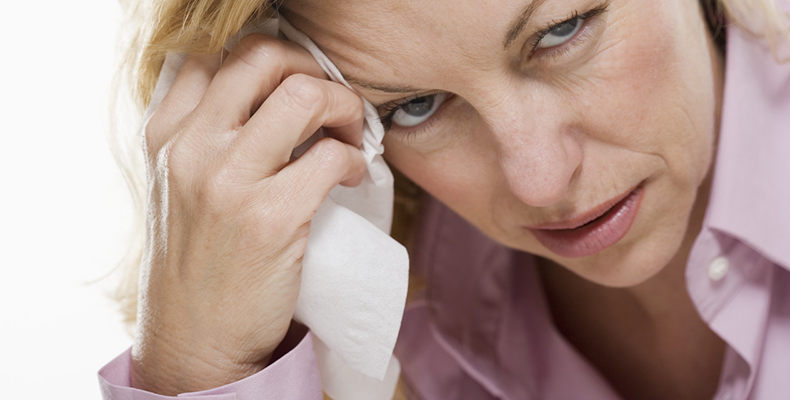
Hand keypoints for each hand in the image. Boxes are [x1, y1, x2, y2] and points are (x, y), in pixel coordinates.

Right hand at [131, 34, 365, 394]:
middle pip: (263, 59)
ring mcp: (228, 181)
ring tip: (351, 137)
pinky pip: (331, 156)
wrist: (194, 339)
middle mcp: (189, 149)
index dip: (271, 59)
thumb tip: (269, 97)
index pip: (216, 55)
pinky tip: (354, 176)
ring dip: (344, 107)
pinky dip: (356, 159)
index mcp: (164, 136)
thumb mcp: (175, 187)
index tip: (298, 83)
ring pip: (304, 95)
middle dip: (314, 71)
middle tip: (334, 104)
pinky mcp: (270, 217)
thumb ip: (202, 137)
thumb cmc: (196, 263)